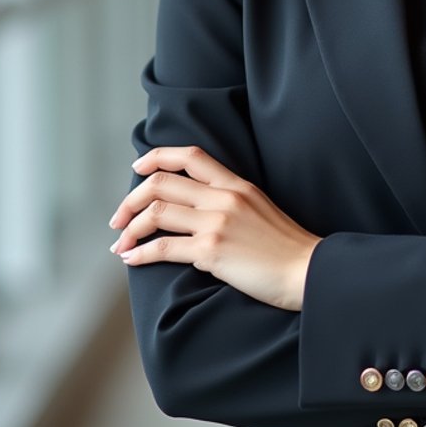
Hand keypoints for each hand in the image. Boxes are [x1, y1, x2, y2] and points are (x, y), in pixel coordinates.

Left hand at [108, 146, 321, 310]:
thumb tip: (195, 213)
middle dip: (130, 201)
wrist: (307, 270)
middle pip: (161, 183)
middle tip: (118, 219)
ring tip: (121, 244)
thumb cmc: (286, 247)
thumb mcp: (260, 209)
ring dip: (130, 229)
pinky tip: (132, 259)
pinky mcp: (212, 251)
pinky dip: (140, 253)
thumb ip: (230, 202)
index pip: (189, 156)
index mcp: (236, 184)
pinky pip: (163, 247)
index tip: (138, 170)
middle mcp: (223, 198)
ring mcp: (217, 222)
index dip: (156, 158)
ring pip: (156, 213)